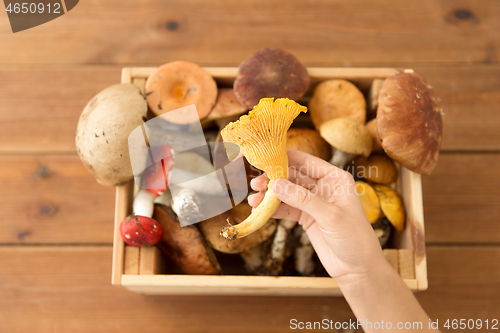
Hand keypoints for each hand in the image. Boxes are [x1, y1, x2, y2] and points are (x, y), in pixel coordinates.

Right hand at [248, 149, 384, 282]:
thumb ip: (302, 199)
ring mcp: (313, 202)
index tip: (265, 156)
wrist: (357, 268)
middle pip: (293, 176)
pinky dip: (273, 210)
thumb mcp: (330, 216)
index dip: (285, 157)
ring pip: (287, 193)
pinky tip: (259, 211)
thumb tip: (276, 184)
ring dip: (270, 196)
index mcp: (335, 178)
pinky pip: (286, 209)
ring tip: (253, 200)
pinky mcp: (306, 217)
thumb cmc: (354, 238)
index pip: (306, 162)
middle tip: (255, 183)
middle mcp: (323, 187)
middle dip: (273, 179)